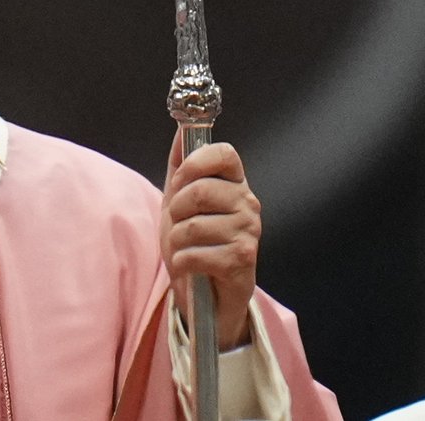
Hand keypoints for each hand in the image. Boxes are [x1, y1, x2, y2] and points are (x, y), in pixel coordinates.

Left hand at [160, 129, 261, 350]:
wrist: (205, 294)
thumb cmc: (194, 243)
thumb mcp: (180, 202)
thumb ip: (180, 167)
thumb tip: (181, 130)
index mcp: (235, 184)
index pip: (225, 152)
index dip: (195, 163)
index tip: (181, 181)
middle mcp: (248, 204)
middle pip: (199, 190)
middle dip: (176, 211)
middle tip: (179, 225)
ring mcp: (248, 233)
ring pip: (192, 226)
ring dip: (177, 241)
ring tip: (187, 249)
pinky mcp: (242, 261)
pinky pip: (194, 253)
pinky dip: (182, 263)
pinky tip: (191, 266)